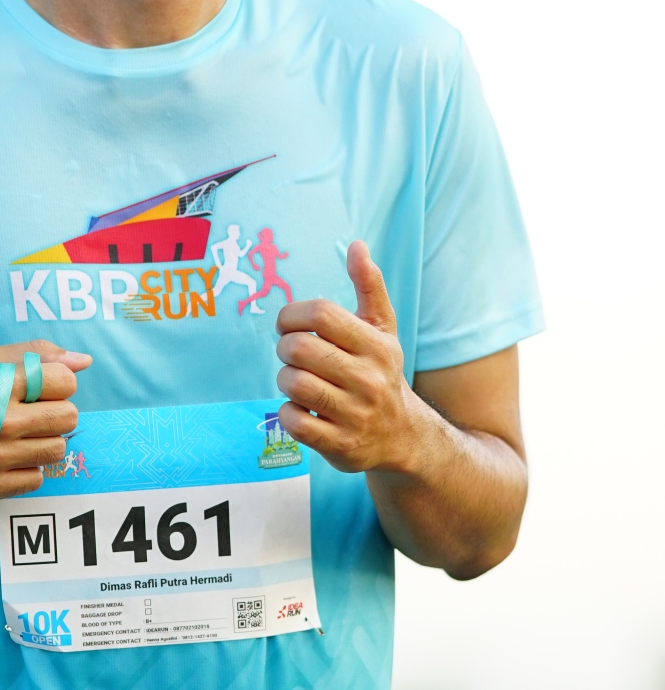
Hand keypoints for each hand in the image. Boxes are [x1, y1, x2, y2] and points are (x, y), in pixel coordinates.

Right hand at [0, 340, 90, 499]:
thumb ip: (32, 356)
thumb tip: (83, 362)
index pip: (65, 381)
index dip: (57, 382)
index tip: (39, 387)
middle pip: (68, 417)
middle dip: (56, 410)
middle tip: (31, 411)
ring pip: (57, 450)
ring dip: (44, 440)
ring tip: (19, 434)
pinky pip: (36, 479)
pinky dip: (27, 467)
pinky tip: (6, 456)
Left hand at [274, 241, 422, 475]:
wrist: (404, 437)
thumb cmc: (380, 372)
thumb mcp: (382, 329)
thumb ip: (369, 286)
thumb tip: (356, 245)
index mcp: (376, 345)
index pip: (320, 315)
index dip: (291, 314)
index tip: (289, 325)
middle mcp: (368, 379)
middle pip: (299, 349)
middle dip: (285, 347)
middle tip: (292, 354)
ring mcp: (355, 414)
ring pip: (293, 383)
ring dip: (285, 379)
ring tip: (299, 381)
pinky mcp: (340, 445)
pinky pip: (293, 420)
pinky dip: (288, 412)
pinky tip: (302, 409)